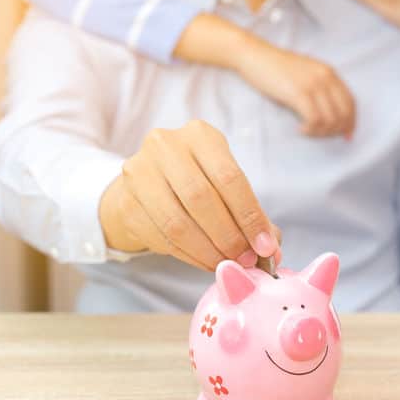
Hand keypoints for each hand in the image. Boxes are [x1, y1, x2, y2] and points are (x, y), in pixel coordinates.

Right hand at [99, 120, 281, 271]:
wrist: (145, 186)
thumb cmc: (196, 183)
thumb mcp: (224, 185)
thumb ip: (249, 212)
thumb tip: (272, 250)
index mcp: (200, 135)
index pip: (229, 177)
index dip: (250, 216)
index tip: (265, 246)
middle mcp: (166, 146)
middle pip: (201, 199)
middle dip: (229, 236)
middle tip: (245, 259)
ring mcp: (139, 173)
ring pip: (178, 223)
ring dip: (208, 251)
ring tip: (226, 264)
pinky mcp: (126, 203)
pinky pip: (162, 238)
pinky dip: (189, 256)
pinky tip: (205, 262)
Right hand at [237, 39, 355, 138]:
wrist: (256, 56)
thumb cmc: (277, 68)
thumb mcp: (306, 73)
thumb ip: (320, 88)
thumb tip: (330, 115)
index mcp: (329, 72)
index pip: (351, 102)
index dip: (351, 122)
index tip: (346, 135)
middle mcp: (325, 77)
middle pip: (343, 114)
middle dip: (336, 130)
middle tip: (320, 135)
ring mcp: (313, 85)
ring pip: (330, 119)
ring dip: (320, 132)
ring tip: (308, 131)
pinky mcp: (299, 93)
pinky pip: (314, 119)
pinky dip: (310, 129)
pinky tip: (300, 128)